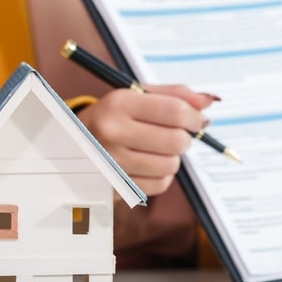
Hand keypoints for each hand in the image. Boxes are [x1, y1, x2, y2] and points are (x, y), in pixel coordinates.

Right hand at [76, 84, 215, 195]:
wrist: (73, 143)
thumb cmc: (113, 116)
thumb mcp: (136, 96)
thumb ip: (174, 95)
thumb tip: (209, 101)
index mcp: (119, 103)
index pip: (174, 111)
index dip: (194, 117)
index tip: (197, 120)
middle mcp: (112, 132)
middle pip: (177, 141)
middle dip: (184, 138)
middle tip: (175, 134)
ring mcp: (112, 162)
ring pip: (171, 165)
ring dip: (172, 158)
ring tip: (156, 149)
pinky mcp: (115, 186)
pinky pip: (161, 184)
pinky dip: (161, 175)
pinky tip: (147, 164)